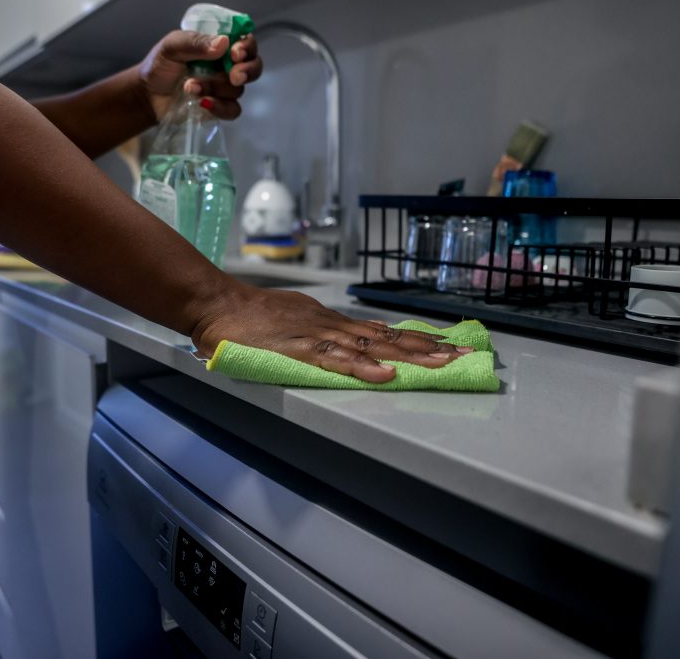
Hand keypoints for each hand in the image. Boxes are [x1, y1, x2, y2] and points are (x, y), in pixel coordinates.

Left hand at [139, 30, 262, 121]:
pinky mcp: (220, 109)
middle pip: (254, 66)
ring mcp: (225, 89)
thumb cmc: (160, 66)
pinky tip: (202, 104)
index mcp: (219, 46)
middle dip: (247, 71)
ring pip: (238, 90)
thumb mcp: (172, 46)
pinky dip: (219, 107)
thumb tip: (223, 43)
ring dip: (215, 88)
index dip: (247, 47)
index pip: (245, 42)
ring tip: (190, 87)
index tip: (235, 53)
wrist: (148, 96)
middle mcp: (227, 66)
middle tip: (234, 76)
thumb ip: (195, 42)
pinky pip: (233, 110)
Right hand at [191, 284, 471, 382]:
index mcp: (331, 323)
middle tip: (464, 357)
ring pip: (370, 347)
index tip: (449, 348)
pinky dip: (361, 368)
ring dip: (408, 357)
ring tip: (441, 365)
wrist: (215, 305)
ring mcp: (316, 336)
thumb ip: (320, 336)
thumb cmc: (248, 318)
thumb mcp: (293, 322)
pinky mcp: (297, 349)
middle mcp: (332, 326)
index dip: (416, 342)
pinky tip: (385, 375)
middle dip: (427, 350)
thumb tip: (351, 346)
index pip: (383, 332)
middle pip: (388, 338)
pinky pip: (334, 360)